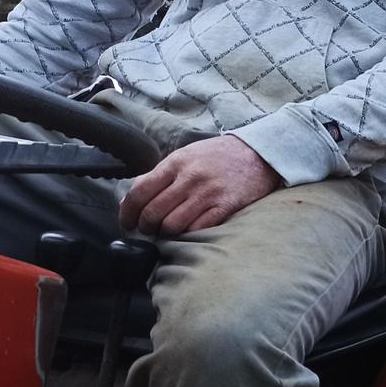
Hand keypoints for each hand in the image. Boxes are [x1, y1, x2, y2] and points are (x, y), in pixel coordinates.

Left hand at [119, 134, 282, 236]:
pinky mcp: (226, 206)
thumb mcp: (185, 156)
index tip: (128, 222)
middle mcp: (190, 178)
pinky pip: (198, 229)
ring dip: (166, 233)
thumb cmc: (217, 156)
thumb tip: (130, 199)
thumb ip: (158, 175)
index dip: (128, 212)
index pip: (139, 192)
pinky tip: (189, 230)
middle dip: (145, 227)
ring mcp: (209, 193)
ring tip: (168, 231)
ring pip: (172, 225)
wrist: (258, 152)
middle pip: (153, 212)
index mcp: (175, 163)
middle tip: (149, 229)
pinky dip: (189, 234)